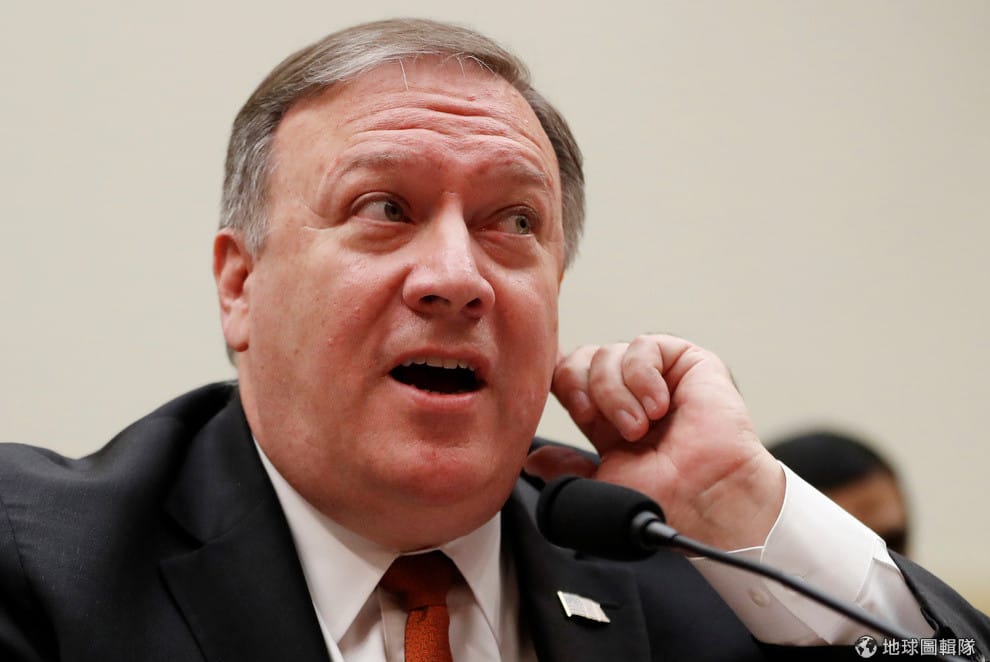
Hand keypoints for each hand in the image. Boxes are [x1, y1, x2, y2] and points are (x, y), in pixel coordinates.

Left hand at [525, 334, 783, 549]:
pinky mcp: (686, 363)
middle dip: (582, 386)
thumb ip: (565, 469)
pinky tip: (658, 406)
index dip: (562, 385)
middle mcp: (629, 394)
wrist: (706, 501)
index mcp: (606, 420)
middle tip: (601, 421)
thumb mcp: (600, 485)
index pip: (568, 379)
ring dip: (615, 393)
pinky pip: (644, 346)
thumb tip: (532, 459)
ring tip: (640, 428)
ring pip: (607, 353)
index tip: (576, 411)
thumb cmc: (664, 501)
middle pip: (581, 359)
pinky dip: (642, 376)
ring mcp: (656, 377)